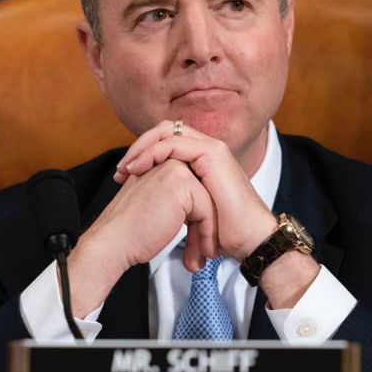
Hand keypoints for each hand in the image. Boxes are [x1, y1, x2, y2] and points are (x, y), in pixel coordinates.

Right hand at [66, 159, 215, 316]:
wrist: (112, 242)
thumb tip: (204, 218)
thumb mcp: (158, 208)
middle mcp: (170, 161)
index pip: (198, 190)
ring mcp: (176, 169)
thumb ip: (179, 202)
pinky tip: (198, 253)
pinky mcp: (181, 183)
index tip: (198, 243)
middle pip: (207, 195)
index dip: (202, 220)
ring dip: (208, 233)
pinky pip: (207, 210)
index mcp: (163, 164)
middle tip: (203, 251)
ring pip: (210, 203)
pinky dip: (206, 235)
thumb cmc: (131, 231)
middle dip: (207, 226)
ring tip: (201, 255)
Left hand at [114, 120, 277, 260]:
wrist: (250, 241)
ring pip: (166, 132)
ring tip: (125, 170)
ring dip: (141, 149)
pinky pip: (173, 143)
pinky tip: (138, 169)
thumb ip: (176, 197)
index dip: (143, 152)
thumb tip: (151, 201)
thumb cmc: (225, 232)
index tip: (123, 175)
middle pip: (164, 130)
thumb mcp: (192, 210)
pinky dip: (152, 153)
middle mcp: (207, 148)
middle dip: (138, 147)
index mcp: (203, 158)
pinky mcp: (212, 155)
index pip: (166, 139)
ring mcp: (212, 148)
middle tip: (121, 170)